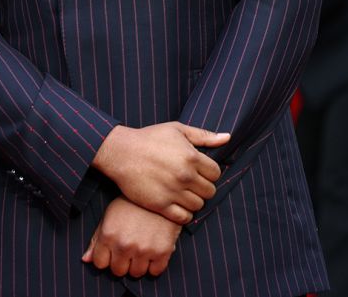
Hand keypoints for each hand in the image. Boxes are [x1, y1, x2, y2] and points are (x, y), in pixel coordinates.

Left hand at [82, 197, 182, 277]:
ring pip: (136, 273)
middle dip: (121, 262)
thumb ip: (96, 239)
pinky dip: (155, 265)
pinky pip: (155, 272)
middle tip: (128, 250)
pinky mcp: (162, 251)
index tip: (112, 252)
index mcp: (108, 235)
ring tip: (141, 249)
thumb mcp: (109, 216)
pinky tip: (153, 251)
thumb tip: (85, 260)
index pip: (100, 263)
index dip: (106, 258)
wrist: (159, 193)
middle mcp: (124, 244)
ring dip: (138, 264)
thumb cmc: (131, 204)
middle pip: (118, 271)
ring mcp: (144, 249)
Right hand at [91, 122, 228, 223]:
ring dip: (193, 201)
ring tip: (183, 194)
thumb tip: (227, 137)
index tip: (198, 171)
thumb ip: (203, 135)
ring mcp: (173, 191)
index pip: (216, 174)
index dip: (209, 173)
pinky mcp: (161, 205)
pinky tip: (176, 205)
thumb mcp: (176, 129)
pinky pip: (184, 218)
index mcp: (192, 157)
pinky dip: (183, 214)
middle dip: (202, 187)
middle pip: (209, 191)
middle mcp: (185, 176)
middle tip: (190, 183)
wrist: (120, 152)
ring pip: (198, 205)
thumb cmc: (149, 138)